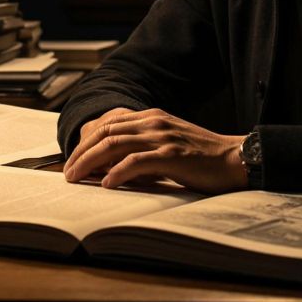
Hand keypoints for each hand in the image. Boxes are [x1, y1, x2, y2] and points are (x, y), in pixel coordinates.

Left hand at [63, 108, 247, 194]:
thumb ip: (144, 149)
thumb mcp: (170, 144)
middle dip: (81, 153)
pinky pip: (136, 162)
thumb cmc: (203, 157)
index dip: (87, 142)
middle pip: (105, 133)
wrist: (234, 158)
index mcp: (153, 117)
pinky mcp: (172, 155)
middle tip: (67, 172)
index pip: (109, 125)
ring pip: (114, 145)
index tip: (74, 160)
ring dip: (89, 162)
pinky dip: (117, 172)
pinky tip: (106, 184)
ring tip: (76, 178)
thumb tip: (113, 168)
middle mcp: (154, 122)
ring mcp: (162, 137)